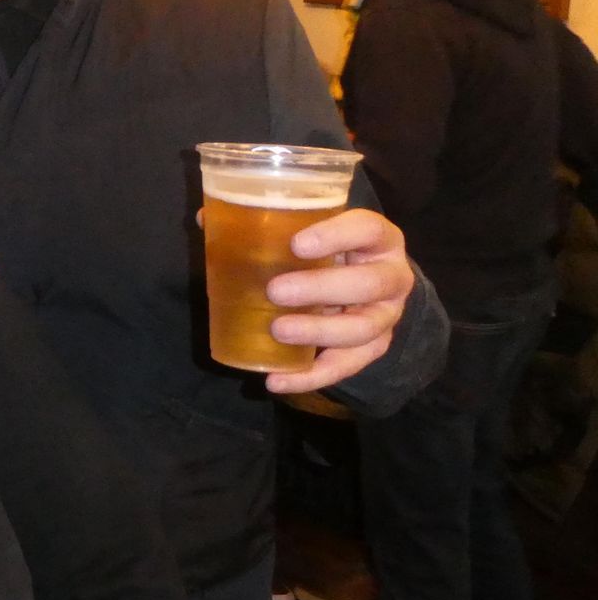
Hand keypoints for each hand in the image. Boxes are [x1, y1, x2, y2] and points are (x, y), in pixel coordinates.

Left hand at [263, 208, 414, 394]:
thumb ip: (268, 222)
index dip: (337, 235)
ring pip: (363, 329)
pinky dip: (311, 377)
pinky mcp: (374, 348)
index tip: (297, 244)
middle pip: (369, 284)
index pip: (368, 228)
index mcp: (377, 237)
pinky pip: (347, 367)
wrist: (366, 281)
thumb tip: (207, 218)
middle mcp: (391, 276)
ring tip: (278, 330)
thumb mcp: (310, 230)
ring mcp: (386, 315)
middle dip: (322, 289)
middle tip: (276, 290)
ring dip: (319, 331)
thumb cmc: (329, 249)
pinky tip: (277, 381)